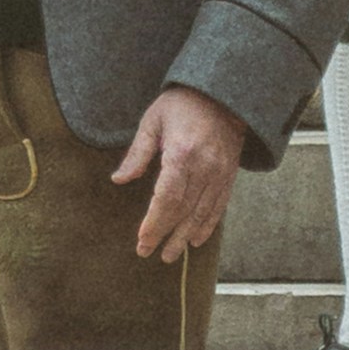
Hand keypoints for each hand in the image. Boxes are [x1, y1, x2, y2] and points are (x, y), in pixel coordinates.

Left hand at [112, 84, 245, 264]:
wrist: (222, 94)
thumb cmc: (181, 104)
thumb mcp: (153, 121)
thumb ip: (137, 153)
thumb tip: (118, 180)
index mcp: (181, 153)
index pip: (166, 198)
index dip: (154, 223)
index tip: (143, 241)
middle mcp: (204, 167)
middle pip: (183, 211)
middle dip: (166, 235)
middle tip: (150, 253)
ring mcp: (220, 173)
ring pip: (202, 213)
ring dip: (185, 237)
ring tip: (171, 255)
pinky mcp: (229, 175)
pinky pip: (219, 206)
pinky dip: (208, 225)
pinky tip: (196, 240)